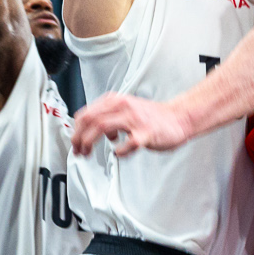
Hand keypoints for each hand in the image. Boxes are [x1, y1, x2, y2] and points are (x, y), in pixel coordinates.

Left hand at [69, 92, 192, 157]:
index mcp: (116, 101)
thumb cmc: (152, 117)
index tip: (75, 142)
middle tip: (78, 150)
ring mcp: (134, 119)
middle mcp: (123, 107)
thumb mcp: (125, 110)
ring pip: (102, 127)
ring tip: (88, 153)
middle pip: (90, 119)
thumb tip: (91, 131)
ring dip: (89, 143)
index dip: (76, 130)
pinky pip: (127, 143)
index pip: (86, 113)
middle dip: (78, 137)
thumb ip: (108, 116)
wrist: (179, 118)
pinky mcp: (146, 133)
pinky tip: (119, 153)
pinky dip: (119, 151)